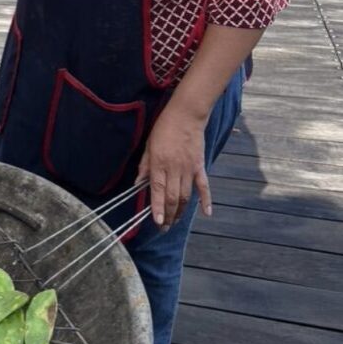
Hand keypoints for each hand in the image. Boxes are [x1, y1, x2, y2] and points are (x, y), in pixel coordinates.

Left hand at [135, 103, 211, 229]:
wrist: (186, 115)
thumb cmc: (164, 128)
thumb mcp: (148, 145)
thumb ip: (144, 166)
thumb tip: (138, 183)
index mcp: (159, 163)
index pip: (157, 190)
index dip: (157, 208)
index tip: (157, 222)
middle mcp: (174, 169)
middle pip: (172, 197)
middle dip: (168, 216)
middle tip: (163, 228)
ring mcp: (189, 169)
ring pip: (186, 196)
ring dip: (180, 212)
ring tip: (174, 223)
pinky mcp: (200, 167)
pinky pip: (204, 187)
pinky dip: (206, 201)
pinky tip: (206, 213)